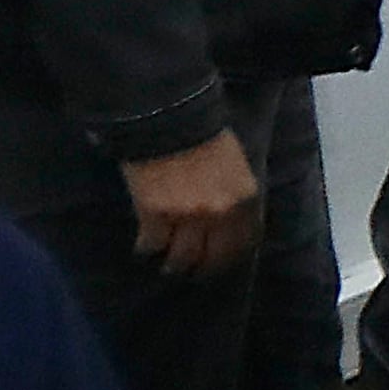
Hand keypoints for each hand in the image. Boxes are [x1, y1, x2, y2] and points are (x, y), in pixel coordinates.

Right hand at [122, 129, 262, 278]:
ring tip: (169, 268)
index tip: (222, 260)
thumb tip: (227, 218)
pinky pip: (152, 244)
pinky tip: (143, 249)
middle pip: (214, 256)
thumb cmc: (204, 133)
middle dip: (204, 268)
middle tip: (195, 272)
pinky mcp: (155, 215)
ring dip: (175, 265)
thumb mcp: (235, 164)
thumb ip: (234, 194)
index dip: (232, 255)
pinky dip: (146, 248)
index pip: (245, 241)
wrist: (169, 118)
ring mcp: (187, 217)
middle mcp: (220, 214)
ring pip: (182, 257)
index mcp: (245, 199)